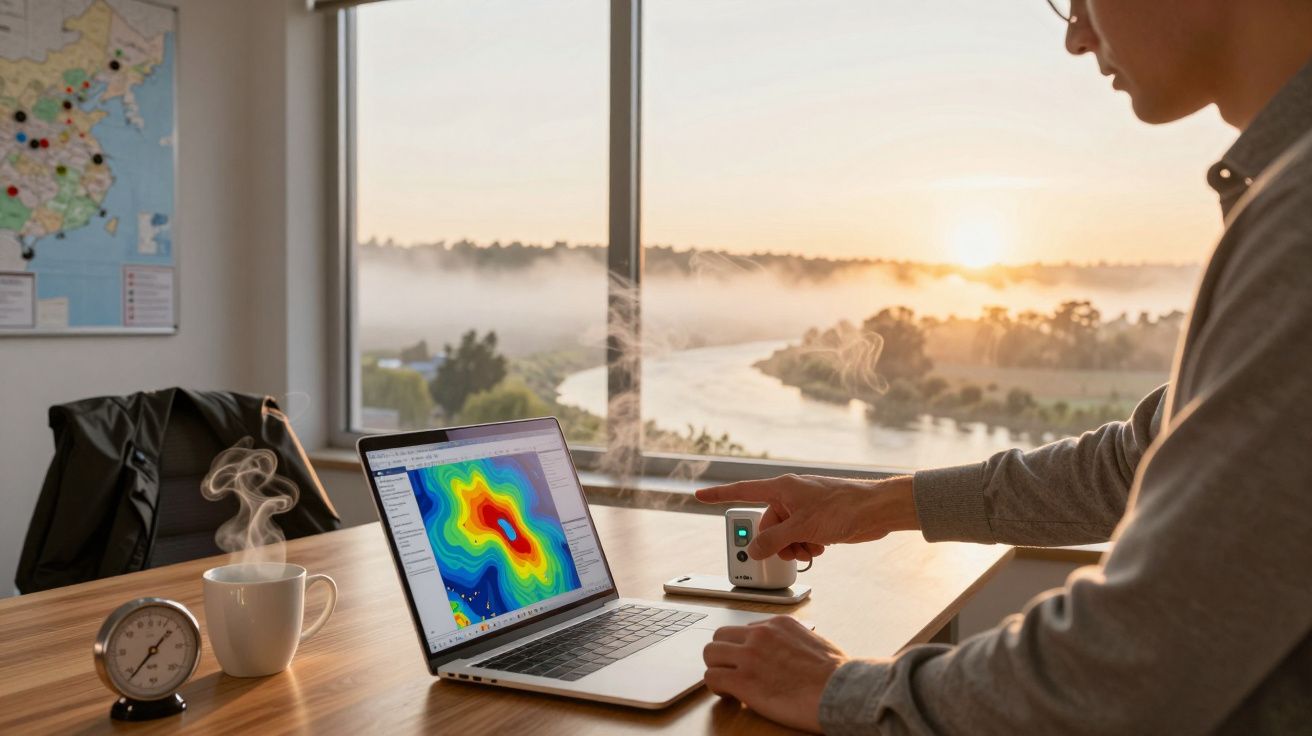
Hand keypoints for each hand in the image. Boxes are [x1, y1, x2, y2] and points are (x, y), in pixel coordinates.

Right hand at [695, 474, 918, 560]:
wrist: (876, 510)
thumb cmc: (843, 508)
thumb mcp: (801, 528)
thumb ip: (773, 540)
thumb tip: (755, 550)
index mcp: (781, 488)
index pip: (742, 490)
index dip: (719, 495)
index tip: (699, 496)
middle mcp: (790, 496)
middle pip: (766, 524)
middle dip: (776, 542)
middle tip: (791, 549)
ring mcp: (804, 509)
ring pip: (783, 534)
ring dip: (793, 547)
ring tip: (811, 546)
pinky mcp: (817, 520)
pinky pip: (799, 536)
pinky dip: (806, 545)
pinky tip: (821, 546)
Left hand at [703, 616, 849, 732]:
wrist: (840, 690)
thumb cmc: (836, 674)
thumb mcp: (815, 642)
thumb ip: (794, 642)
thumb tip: (788, 653)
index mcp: (779, 624)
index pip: (746, 629)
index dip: (744, 648)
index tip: (748, 661)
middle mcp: (760, 634)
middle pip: (721, 635)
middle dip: (724, 654)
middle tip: (731, 670)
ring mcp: (749, 655)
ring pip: (710, 653)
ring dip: (717, 668)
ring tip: (728, 684)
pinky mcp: (743, 680)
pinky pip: (712, 678)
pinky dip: (716, 688)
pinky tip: (730, 696)